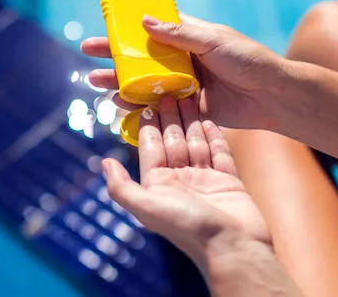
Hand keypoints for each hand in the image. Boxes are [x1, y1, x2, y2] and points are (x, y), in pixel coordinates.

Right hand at [81, 13, 284, 129]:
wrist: (271, 94)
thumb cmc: (247, 60)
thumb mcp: (213, 40)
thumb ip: (179, 34)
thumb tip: (143, 20)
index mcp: (190, 37)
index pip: (152, 28)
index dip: (128, 28)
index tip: (104, 25)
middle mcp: (183, 59)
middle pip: (142, 56)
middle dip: (115, 55)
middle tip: (87, 53)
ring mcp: (184, 84)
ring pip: (146, 82)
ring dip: (121, 81)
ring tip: (97, 81)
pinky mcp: (188, 107)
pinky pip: (160, 106)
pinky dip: (140, 106)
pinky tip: (120, 104)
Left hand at [101, 96, 270, 262]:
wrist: (234, 246)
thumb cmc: (189, 227)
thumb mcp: (148, 207)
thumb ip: (122, 187)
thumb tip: (104, 162)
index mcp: (160, 186)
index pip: (152, 149)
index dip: (149, 125)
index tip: (149, 101)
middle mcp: (181, 181)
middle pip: (175, 142)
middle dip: (172, 118)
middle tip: (171, 91)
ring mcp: (206, 180)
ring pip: (197, 144)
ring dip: (193, 121)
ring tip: (191, 96)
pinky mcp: (229, 180)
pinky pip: (220, 153)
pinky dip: (215, 136)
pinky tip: (210, 119)